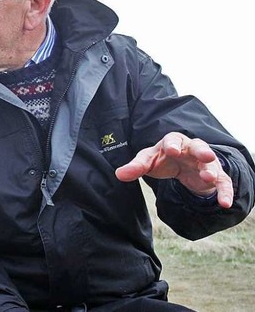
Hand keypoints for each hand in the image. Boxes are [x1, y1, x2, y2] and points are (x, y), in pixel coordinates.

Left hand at [115, 132, 232, 207]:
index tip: (173, 151)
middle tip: (206, 156)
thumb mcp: (148, 162)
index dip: (173, 145)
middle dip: (202, 151)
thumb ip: (135, 167)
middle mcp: (192, 149)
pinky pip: (223, 184)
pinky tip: (224, 203)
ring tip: (209, 178)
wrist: (181, 166)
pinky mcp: (216, 177)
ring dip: (211, 170)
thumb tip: (119, 174)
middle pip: (199, 147)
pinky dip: (224, 193)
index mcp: (174, 142)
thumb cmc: (162, 160)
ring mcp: (206, 163)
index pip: (173, 140)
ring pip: (212, 164)